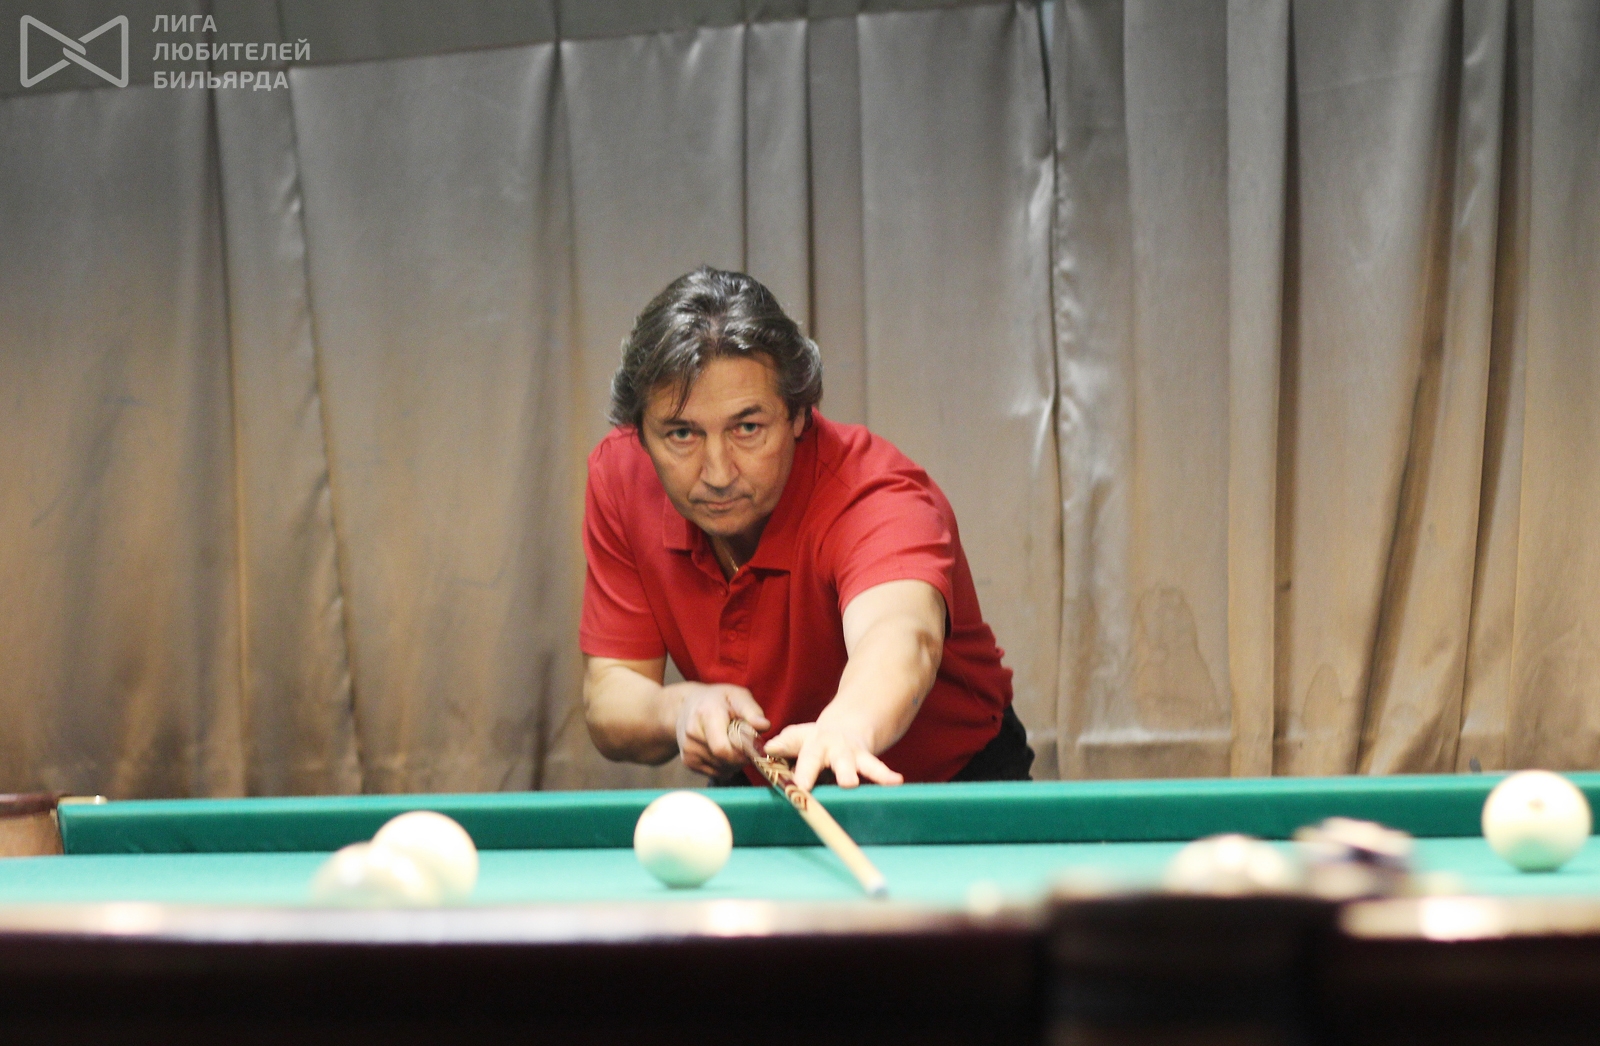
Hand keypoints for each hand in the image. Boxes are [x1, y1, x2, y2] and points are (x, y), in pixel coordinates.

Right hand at [672, 683, 768, 777]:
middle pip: (724, 760)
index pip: (722, 748)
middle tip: (745, 743)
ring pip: (721, 769)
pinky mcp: (688, 761)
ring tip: (732, 744)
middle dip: (741, 757)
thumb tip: (764, 726)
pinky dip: (725, 766)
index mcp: (706, 715)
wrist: (687, 706)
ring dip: (734, 762)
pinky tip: (723, 751)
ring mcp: (688, 750)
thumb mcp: (738, 696)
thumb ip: (752, 711)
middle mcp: (693, 734)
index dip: (742, 752)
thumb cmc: (718, 700)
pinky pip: (715, 773)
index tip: (752, 744)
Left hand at [764, 722, 904, 789]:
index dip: (804, 773)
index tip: (800, 787)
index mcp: (814, 745)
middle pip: (839, 761)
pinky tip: (897, 782)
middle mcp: (836, 749)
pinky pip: (879, 770)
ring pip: (864, 763)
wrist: (847, 725)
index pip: (807, 759)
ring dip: (871, 773)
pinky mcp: (869, 761)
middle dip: (843, 772)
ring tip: (880, 782)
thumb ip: (785, 744)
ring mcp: (854, 755)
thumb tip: (767, 749)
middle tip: (846, 783)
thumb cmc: (815, 740)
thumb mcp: (798, 738)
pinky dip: (887, 776)